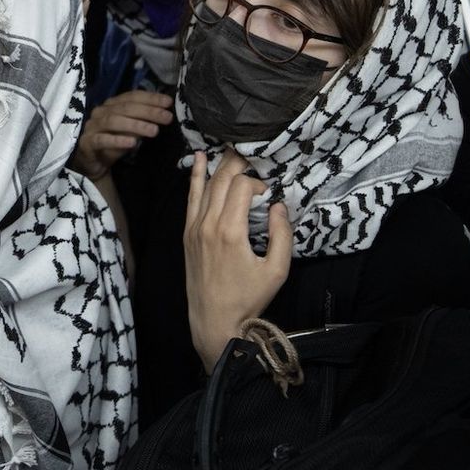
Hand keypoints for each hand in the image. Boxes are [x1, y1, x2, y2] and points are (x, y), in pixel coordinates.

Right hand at [72, 90, 172, 179]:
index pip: (132, 96)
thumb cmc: (114, 143)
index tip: (168, 103)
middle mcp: (100, 112)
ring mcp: (92, 126)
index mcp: (112, 104)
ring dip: (136, 125)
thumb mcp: (132, 130)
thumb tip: (164, 113)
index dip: (151, 98)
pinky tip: (132, 143)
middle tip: (166, 118)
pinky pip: (102, 140)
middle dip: (148, 111)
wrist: (94, 163)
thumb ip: (143, 120)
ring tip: (154, 131)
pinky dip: (117, 140)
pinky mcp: (86, 142)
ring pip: (113, 121)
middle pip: (125, 108)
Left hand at [184, 149, 291, 371]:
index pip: (242, 187)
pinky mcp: (187, 234)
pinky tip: (199, 159)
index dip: (258, 182)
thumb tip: (280, 206)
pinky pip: (190, 198)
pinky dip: (194, 176)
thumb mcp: (277, 270)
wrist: (214, 321)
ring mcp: (193, 228)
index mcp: (230, 231)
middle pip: (222, 179)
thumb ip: (282, 235)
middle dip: (239, 162)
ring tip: (232, 148)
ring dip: (219, 165)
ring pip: (206, 185)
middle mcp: (208, 224)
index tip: (269, 194)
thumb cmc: (248, 298)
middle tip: (253, 152)